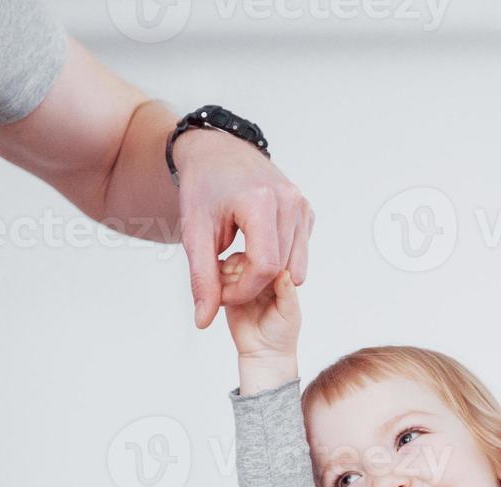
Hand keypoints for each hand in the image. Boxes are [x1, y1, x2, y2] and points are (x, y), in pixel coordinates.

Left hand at [175, 129, 315, 329]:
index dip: (243, 290)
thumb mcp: (195, 233)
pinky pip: (299, 251)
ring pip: (294, 264)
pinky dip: (279, 260)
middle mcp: (289, 201)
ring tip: (237, 264)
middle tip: (224, 279)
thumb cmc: (203, 188)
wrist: (217, 151)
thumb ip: (202, 279)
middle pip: (281, 268)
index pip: (265, 266)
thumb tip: (204, 321)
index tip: (221, 293)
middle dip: (253, 285)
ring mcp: (301, 204)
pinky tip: (254, 249)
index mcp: (261, 202)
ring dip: (266, 275)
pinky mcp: (306, 209)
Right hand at [222, 254, 300, 390]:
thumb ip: (286, 292)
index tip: (260, 275)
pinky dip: (217, 282)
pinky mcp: (226, 292)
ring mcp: (240, 283)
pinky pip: (217, 279)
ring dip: (229, 273)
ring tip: (234, 291)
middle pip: (246, 257)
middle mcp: (258, 276)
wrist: (263, 353)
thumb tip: (284, 272)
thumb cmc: (282, 334)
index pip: (267, 256)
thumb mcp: (289, 313)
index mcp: (276, 276)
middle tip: (243, 282)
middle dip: (242, 266)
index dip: (261, 261)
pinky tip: (223, 292)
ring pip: (230, 265)